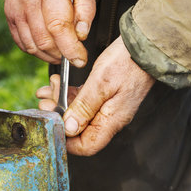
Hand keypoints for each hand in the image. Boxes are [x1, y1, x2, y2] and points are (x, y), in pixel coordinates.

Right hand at [5, 0, 95, 66]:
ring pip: (32, 45)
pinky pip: (22, 43)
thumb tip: (81, 35)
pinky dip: (37, 50)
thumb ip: (86, 8)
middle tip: (74, 53)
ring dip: (50, 55)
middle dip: (62, 54)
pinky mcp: (10, 15)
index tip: (81, 59)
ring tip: (62, 51)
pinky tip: (49, 45)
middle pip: (44, 40)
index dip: (70, 48)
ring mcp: (15, 8)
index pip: (58, 26)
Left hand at [36, 36, 154, 155]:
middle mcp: (110, 118)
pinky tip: (58, 85)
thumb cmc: (127, 62)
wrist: (146, 44)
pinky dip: (69, 95)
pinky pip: (84, 101)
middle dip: (58, 117)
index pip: (86, 146)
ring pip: (79, 113)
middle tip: (45, 103)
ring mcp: (108, 106)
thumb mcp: (100, 83)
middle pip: (79, 130)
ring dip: (60, 103)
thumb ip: (84, 107)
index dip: (66, 140)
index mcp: (112, 121)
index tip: (51, 125)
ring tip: (46, 92)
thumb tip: (69, 129)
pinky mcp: (106, 95)